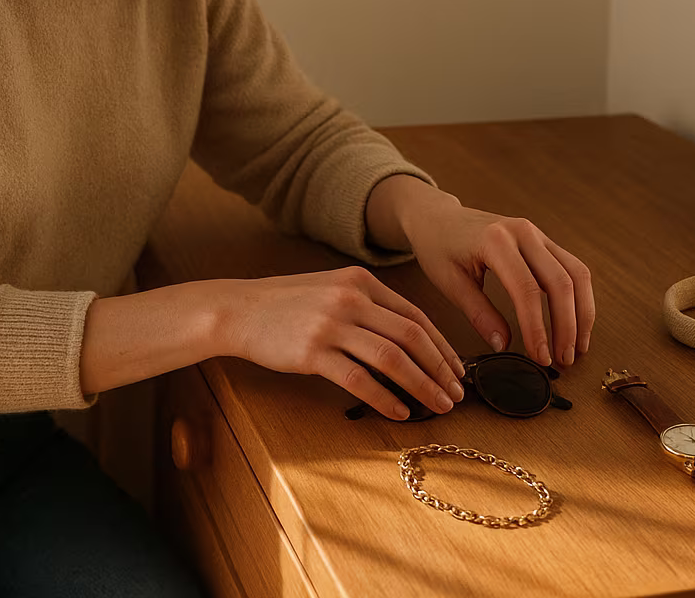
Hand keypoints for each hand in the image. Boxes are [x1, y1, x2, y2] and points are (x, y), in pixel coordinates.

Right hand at [219, 267, 466, 420]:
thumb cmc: (286, 305)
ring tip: (437, 406)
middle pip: (411, 337)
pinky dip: (385, 398)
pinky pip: (359, 379)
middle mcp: (351, 299)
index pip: (415, 316)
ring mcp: (331, 324)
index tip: (456, 370)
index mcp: (360, 282)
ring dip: (422, 386)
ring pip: (392, 359)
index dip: (442, 346)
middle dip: (440, 369)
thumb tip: (408, 341)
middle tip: (456, 394)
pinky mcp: (313, 352)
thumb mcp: (331, 290)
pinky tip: (400, 412)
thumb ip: (367, 306)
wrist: (238, 310)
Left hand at [370, 177, 594, 367]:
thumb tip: (504, 345)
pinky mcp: (543, 241)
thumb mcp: (449, 282)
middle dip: (567, 326)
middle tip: (564, 360)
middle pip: (561, 282)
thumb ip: (478, 313)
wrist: (439, 217)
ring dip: (582, 313)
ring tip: (577, 348)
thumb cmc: (439, 246)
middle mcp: (523, 233)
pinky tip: (575, 323)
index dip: (538, 328)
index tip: (541, 358)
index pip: (527, 290)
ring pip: (577, 273)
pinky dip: (579, 298)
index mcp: (495, 241)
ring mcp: (537, 234)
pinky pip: (572, 268)